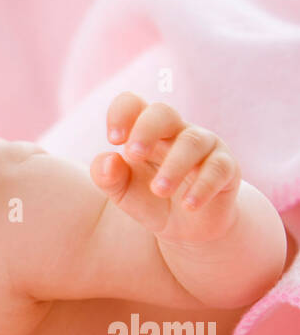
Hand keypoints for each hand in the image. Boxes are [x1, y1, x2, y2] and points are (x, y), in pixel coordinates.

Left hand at [89, 92, 241, 244]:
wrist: (187, 229)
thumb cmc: (150, 200)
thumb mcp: (122, 192)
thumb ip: (107, 177)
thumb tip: (107, 160)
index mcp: (146, 130)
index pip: (133, 104)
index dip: (121, 114)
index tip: (113, 140)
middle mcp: (176, 131)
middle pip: (163, 113)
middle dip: (146, 129)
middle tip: (133, 154)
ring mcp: (204, 146)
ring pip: (191, 142)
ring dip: (173, 166)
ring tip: (158, 190)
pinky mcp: (227, 167)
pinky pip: (218, 169)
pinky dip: (202, 187)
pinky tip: (188, 205)